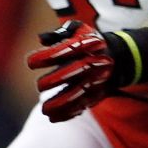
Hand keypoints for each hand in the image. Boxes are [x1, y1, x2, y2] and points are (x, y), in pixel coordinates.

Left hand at [27, 20, 147, 122]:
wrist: (117, 56)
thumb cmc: (87, 41)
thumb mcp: (77, 29)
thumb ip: (59, 33)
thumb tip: (42, 38)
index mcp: (86, 44)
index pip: (65, 50)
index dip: (46, 56)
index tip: (30, 62)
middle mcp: (93, 62)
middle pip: (73, 72)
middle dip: (54, 81)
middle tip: (40, 85)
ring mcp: (96, 80)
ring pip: (79, 94)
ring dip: (61, 104)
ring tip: (44, 110)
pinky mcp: (97, 94)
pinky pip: (83, 105)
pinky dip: (68, 114)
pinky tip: (53, 118)